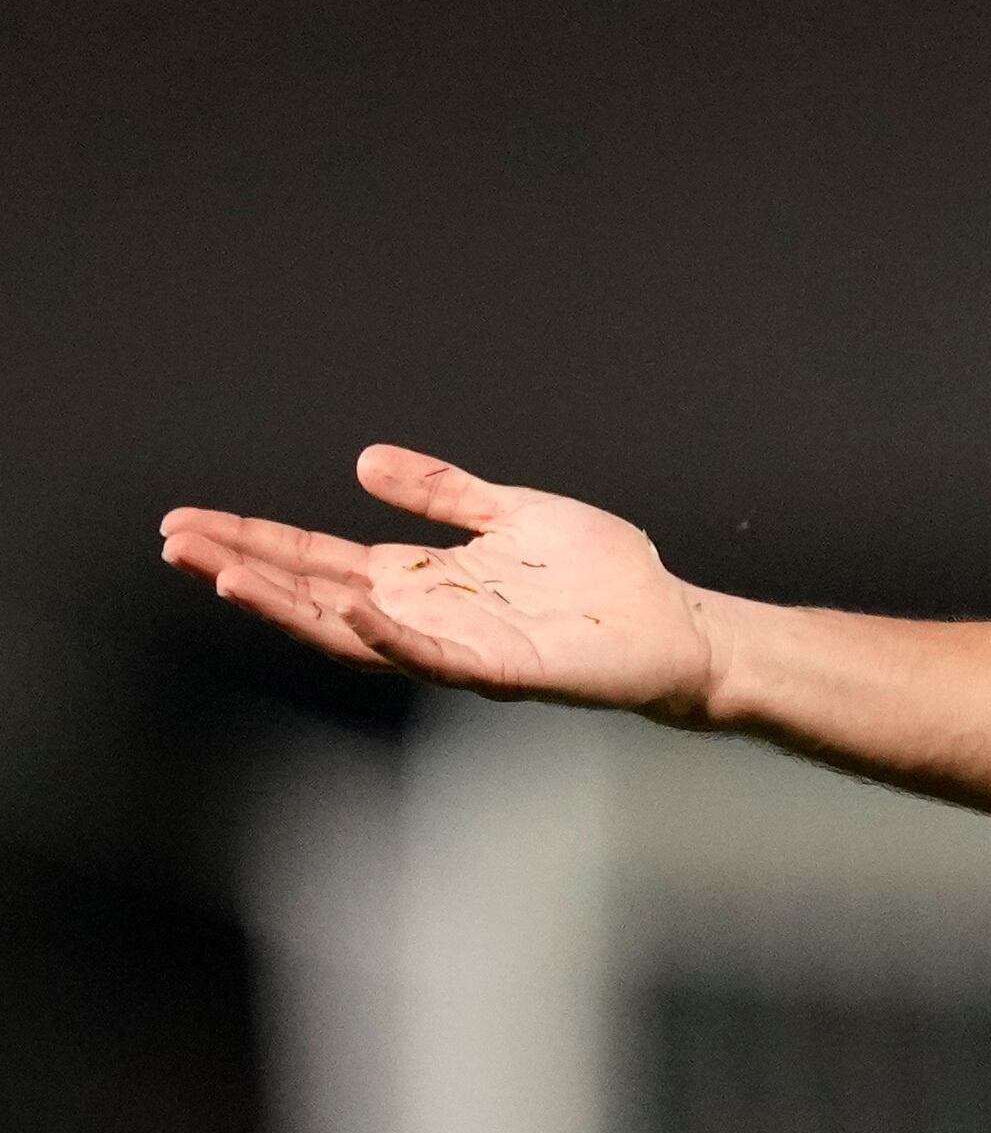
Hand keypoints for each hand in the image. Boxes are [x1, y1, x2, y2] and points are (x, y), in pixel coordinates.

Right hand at [159, 445, 719, 720]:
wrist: (675, 623)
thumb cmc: (603, 577)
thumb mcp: (510, 513)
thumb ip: (441, 492)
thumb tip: (363, 462)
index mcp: (424, 580)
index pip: (318, 561)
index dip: (254, 542)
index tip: (186, 523)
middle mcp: (427, 617)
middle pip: (314, 596)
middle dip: (243, 570)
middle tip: (173, 545)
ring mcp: (460, 647)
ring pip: (355, 633)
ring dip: (291, 606)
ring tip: (225, 576)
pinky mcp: (505, 670)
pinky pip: (435, 657)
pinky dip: (391, 635)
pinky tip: (351, 609)